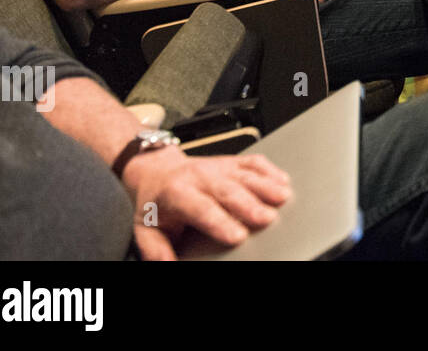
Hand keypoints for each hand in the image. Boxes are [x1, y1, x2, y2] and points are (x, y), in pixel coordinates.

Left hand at [124, 147, 290, 260]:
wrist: (156, 171)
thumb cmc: (155, 203)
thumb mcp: (145, 229)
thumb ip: (157, 250)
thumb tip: (168, 266)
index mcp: (176, 194)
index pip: (201, 209)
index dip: (220, 223)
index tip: (237, 236)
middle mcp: (199, 177)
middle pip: (228, 190)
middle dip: (249, 205)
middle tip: (267, 219)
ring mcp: (218, 167)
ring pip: (244, 174)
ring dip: (265, 186)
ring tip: (282, 198)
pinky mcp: (231, 161)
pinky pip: (253, 162)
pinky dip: (269, 170)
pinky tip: (282, 181)